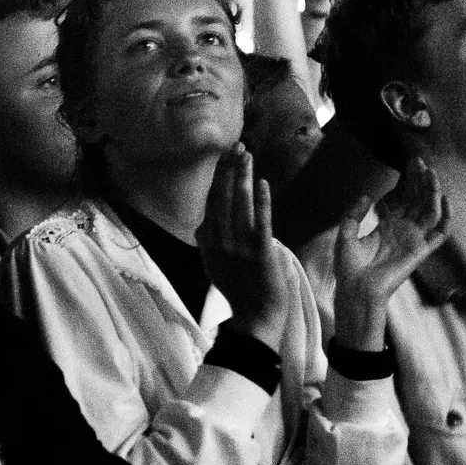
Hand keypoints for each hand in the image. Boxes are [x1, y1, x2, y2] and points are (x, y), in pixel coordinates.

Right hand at [199, 144, 292, 348]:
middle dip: (230, 169)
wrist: (255, 319)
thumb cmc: (240, 291)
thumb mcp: (216, 265)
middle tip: (238, 145)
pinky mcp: (261, 255)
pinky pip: (261, 224)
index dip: (218, 177)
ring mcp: (240, 248)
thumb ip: (210, 241)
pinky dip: (261, 202)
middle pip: (222, 198)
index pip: (212, 202)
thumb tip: (203, 223)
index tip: (226, 156)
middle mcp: (220, 243)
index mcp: (209, 243)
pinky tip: (262, 183)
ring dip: (243, 177)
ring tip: (247, 155)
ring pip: (239, 206)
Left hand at [333, 157, 448, 349]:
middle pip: (417, 200)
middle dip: (420, 181)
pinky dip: (445, 217)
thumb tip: (367, 196)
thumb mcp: (346, 234)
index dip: (407, 181)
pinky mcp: (420, 251)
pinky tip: (444, 199)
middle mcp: (402, 230)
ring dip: (432, 192)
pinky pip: (439, 233)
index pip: (402, 198)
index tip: (409, 164)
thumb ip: (354, 214)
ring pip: (429, 211)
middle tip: (420, 162)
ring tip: (431, 174)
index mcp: (386, 226)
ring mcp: (413, 240)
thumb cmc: (349, 268)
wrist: (355, 290)